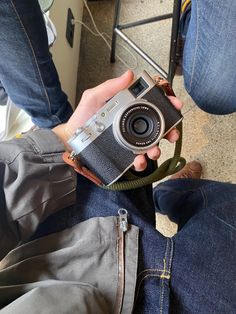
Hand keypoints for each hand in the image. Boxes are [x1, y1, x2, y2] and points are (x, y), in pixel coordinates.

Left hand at [53, 70, 181, 170]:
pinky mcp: (125, 155)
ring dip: (157, 149)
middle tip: (172, 134)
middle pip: (158, 127)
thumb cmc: (82, 119)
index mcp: (128, 110)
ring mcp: (130, 142)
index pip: (153, 106)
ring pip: (151, 145)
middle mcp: (132, 126)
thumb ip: (110, 87)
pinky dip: (142, 162)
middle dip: (170, 131)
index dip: (167, 105)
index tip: (175, 105)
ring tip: (153, 151)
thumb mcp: (93, 99)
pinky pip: (138, 159)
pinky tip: (138, 161)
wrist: (72, 140)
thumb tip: (129, 75)